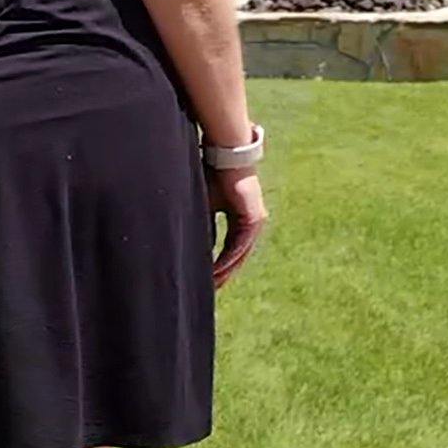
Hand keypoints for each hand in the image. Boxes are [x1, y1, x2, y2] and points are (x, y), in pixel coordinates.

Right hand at [209, 166, 268, 287]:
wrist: (225, 155)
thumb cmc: (212, 176)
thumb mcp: (204, 206)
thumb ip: (203, 227)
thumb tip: (192, 248)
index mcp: (241, 219)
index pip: (231, 248)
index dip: (220, 265)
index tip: (208, 281)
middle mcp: (251, 222)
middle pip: (238, 255)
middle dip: (224, 274)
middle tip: (211, 291)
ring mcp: (255, 221)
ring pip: (241, 253)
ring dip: (226, 270)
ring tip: (212, 285)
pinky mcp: (253, 218)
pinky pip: (240, 244)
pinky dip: (228, 258)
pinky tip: (216, 270)